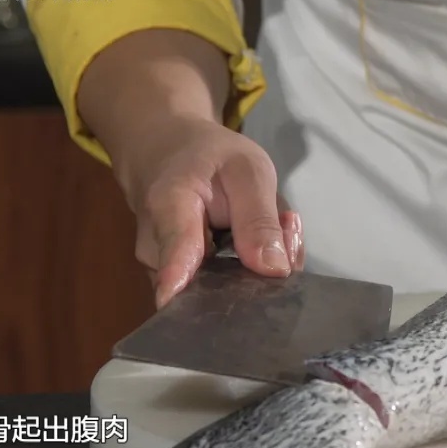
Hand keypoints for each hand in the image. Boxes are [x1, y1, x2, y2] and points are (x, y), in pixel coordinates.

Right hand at [74, 28, 303, 308]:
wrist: (164, 147)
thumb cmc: (208, 155)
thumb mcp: (248, 169)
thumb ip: (261, 220)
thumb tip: (276, 271)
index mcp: (171, 208)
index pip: (173, 252)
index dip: (180, 278)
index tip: (179, 300)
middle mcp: (157, 246)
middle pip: (209, 281)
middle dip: (257, 267)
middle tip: (289, 228)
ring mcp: (161, 266)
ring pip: (217, 285)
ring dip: (256, 263)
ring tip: (278, 224)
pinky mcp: (174, 276)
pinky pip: (215, 284)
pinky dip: (246, 268)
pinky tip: (263, 239)